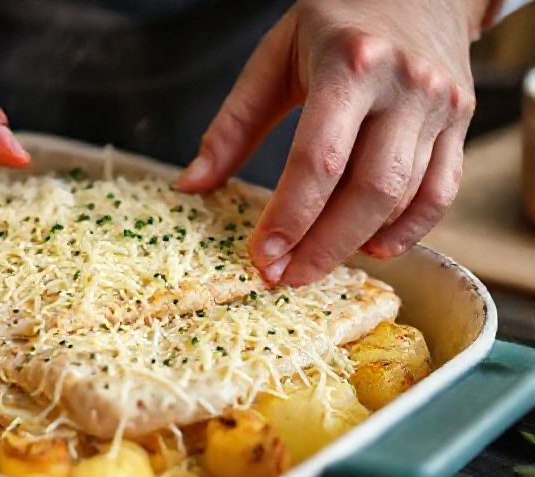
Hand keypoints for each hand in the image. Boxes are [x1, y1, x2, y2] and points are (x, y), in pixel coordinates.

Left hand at [177, 0, 486, 284]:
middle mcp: (403, 86)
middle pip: (368, 190)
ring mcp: (440, 105)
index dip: (290, 216)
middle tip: (283, 277)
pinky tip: (373, 248)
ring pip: (405, 197)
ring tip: (312, 266)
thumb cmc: (335, 20)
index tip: (261, 255)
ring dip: (356, 243)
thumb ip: (232, 124)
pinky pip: (441, 192)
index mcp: (349, 64)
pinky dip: (409, 230)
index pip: (318, 159)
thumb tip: (191, 184)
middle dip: (322, 246)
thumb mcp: (274, 57)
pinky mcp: (460, 122)